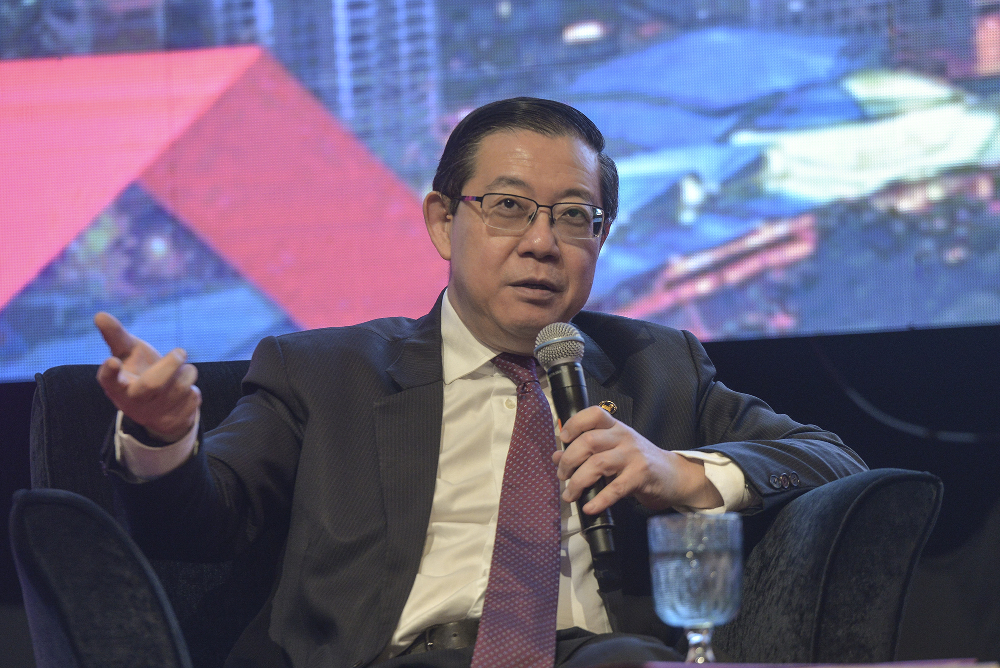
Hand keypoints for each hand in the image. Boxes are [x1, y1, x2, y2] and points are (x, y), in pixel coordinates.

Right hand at [94, 312, 200, 441]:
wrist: (159, 407)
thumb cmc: (139, 372)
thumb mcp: (128, 354)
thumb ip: (116, 336)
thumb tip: (99, 315)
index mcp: (117, 386)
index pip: (109, 380)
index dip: (110, 372)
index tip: (112, 360)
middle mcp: (133, 403)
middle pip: (153, 384)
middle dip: (170, 364)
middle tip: (181, 351)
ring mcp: (154, 414)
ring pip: (181, 387)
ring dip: (187, 373)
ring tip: (181, 371)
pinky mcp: (175, 421)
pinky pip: (194, 398)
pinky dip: (193, 389)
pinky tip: (183, 393)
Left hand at [553, 406, 723, 513]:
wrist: (674, 475)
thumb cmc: (639, 462)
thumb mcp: (614, 450)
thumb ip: (587, 452)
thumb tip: (557, 456)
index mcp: (616, 427)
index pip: (594, 414)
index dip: (574, 423)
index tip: (563, 438)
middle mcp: (624, 437)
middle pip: (589, 441)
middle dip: (569, 460)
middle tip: (562, 476)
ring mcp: (633, 455)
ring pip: (598, 463)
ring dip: (578, 481)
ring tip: (570, 494)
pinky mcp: (641, 475)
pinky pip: (615, 488)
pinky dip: (599, 500)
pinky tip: (590, 507)